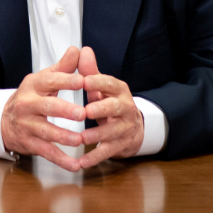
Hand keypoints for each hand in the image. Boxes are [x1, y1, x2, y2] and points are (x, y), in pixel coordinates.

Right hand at [1, 46, 86, 170]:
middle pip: (47, 107)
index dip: (66, 81)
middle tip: (82, 113)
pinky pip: (46, 152)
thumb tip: (79, 50)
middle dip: (65, 111)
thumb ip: (63, 67)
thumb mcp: (44, 79)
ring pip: (46, 132)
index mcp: (34, 85)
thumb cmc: (32, 96)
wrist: (4, 120)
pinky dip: (61, 160)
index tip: (83, 81)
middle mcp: (28, 104)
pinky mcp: (29, 143)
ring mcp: (27, 125)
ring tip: (80, 140)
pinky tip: (75, 165)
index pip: (51, 81)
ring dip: (64, 137)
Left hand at [77, 46, 143, 167]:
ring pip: (112, 132)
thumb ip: (90, 71)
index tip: (83, 81)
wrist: (132, 128)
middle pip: (115, 107)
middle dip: (101, 109)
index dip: (97, 82)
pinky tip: (80, 163)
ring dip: (97, 135)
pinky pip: (107, 151)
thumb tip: (81, 50)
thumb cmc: (109, 103)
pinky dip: (94, 158)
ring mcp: (124, 127)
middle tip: (86, 111)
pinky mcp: (121, 145)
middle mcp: (125, 107)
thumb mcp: (101, 86)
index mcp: (118, 90)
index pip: (109, 83)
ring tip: (81, 139)